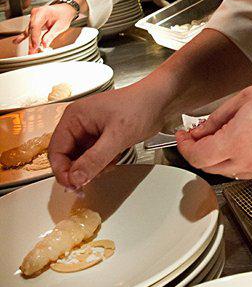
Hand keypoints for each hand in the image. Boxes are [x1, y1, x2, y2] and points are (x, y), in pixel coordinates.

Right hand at [18, 2, 76, 53]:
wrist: (65, 10)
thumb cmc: (63, 15)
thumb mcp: (60, 25)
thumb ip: (51, 34)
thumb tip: (44, 43)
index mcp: (43, 12)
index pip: (35, 26)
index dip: (34, 37)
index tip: (36, 46)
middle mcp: (36, 14)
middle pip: (31, 30)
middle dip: (32, 42)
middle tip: (32, 52)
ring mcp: (34, 17)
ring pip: (29, 31)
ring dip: (29, 42)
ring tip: (29, 52)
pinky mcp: (33, 22)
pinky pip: (28, 30)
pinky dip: (23, 37)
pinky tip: (16, 41)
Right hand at [49, 85, 163, 189]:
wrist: (160, 101)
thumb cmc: (140, 105)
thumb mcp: (117, 136)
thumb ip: (94, 159)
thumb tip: (75, 178)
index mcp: (74, 117)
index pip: (56, 150)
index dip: (62, 171)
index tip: (73, 185)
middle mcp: (78, 124)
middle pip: (66, 157)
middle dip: (78, 171)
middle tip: (89, 182)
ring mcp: (89, 132)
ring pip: (80, 160)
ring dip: (92, 168)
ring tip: (109, 163)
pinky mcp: (101, 138)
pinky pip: (93, 158)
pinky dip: (101, 164)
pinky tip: (114, 159)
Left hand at [175, 72, 251, 177]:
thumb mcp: (244, 99)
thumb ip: (217, 118)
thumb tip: (200, 130)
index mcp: (236, 142)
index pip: (197, 156)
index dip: (184, 147)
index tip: (183, 136)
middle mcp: (247, 162)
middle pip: (209, 167)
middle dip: (199, 152)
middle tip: (197, 134)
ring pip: (227, 171)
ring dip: (217, 157)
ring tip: (220, 135)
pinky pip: (245, 170)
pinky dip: (235, 160)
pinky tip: (241, 141)